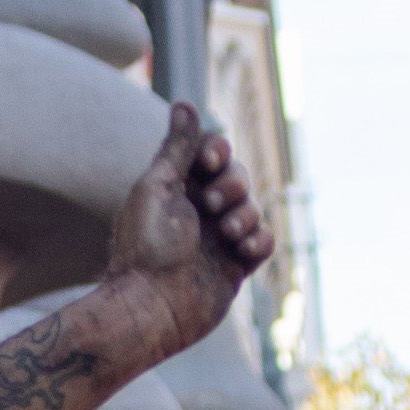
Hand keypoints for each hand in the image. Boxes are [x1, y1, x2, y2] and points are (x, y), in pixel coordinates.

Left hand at [92, 107, 274, 356]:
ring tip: (225, 233)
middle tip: (210, 204)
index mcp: (177, 188)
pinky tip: (240, 251)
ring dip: (244, 215)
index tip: (207, 163)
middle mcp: (198, 211)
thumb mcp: (158, 185)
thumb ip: (177, 147)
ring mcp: (218, 239)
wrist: (152, 306)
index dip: (217, 153)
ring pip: (253, 209)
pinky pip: (263, 243)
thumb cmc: (146, 245)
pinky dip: (258, 241)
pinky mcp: (234, 267)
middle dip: (232, 185)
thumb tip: (184, 103)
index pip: (212, 154)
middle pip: (237, 178)